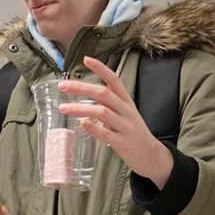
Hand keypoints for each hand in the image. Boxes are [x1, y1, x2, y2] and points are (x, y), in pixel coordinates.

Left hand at [57, 56, 173, 188]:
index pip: (113, 79)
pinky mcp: (122, 143)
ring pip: (102, 112)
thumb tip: (84, 93)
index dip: (100, 68)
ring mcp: (125, 126)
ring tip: (63, 107)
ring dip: (81, 108)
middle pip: (103, 93)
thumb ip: (108, 103)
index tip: (85, 59)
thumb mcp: (124, 112)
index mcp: (125, 101)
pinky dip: (94, 128)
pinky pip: (106, 134)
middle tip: (62, 85)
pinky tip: (82, 123)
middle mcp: (126, 110)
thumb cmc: (133, 132)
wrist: (153, 156)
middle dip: (81, 88)